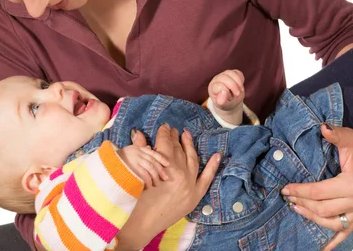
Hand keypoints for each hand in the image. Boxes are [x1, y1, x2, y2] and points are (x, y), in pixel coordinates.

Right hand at [117, 125, 220, 249]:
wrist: (141, 226)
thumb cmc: (135, 199)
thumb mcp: (136, 173)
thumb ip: (140, 151)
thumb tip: (139, 133)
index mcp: (167, 169)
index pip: (165, 145)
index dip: (163, 134)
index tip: (163, 126)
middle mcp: (182, 176)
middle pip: (178, 151)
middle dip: (174, 138)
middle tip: (172, 129)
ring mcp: (191, 187)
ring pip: (192, 160)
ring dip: (189, 146)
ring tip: (186, 135)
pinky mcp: (195, 197)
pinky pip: (207, 179)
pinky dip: (212, 167)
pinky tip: (217, 156)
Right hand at [118, 136, 169, 188]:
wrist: (106, 167)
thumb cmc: (118, 161)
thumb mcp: (129, 152)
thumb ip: (139, 150)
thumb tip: (150, 148)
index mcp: (137, 149)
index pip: (152, 153)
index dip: (161, 158)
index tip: (168, 164)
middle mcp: (136, 153)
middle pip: (153, 161)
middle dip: (160, 170)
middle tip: (165, 178)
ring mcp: (134, 160)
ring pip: (150, 168)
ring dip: (155, 177)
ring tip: (156, 184)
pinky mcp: (131, 169)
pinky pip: (144, 175)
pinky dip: (148, 181)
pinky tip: (148, 186)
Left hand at [208, 69, 244, 110]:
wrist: (230, 101)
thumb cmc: (225, 103)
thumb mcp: (223, 105)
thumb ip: (222, 101)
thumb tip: (224, 92)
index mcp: (212, 88)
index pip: (219, 86)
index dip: (226, 92)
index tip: (230, 99)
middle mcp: (216, 80)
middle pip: (224, 77)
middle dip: (233, 86)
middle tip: (238, 94)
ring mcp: (224, 75)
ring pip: (231, 73)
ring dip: (238, 82)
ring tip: (241, 90)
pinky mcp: (231, 73)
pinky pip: (237, 72)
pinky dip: (241, 78)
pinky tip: (240, 86)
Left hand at [281, 124, 352, 250]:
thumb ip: (338, 136)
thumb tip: (322, 127)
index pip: (319, 192)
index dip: (300, 191)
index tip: (285, 189)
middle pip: (323, 209)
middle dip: (303, 204)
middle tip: (287, 198)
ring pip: (333, 223)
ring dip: (313, 219)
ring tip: (297, 210)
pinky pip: (347, 233)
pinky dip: (335, 242)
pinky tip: (323, 249)